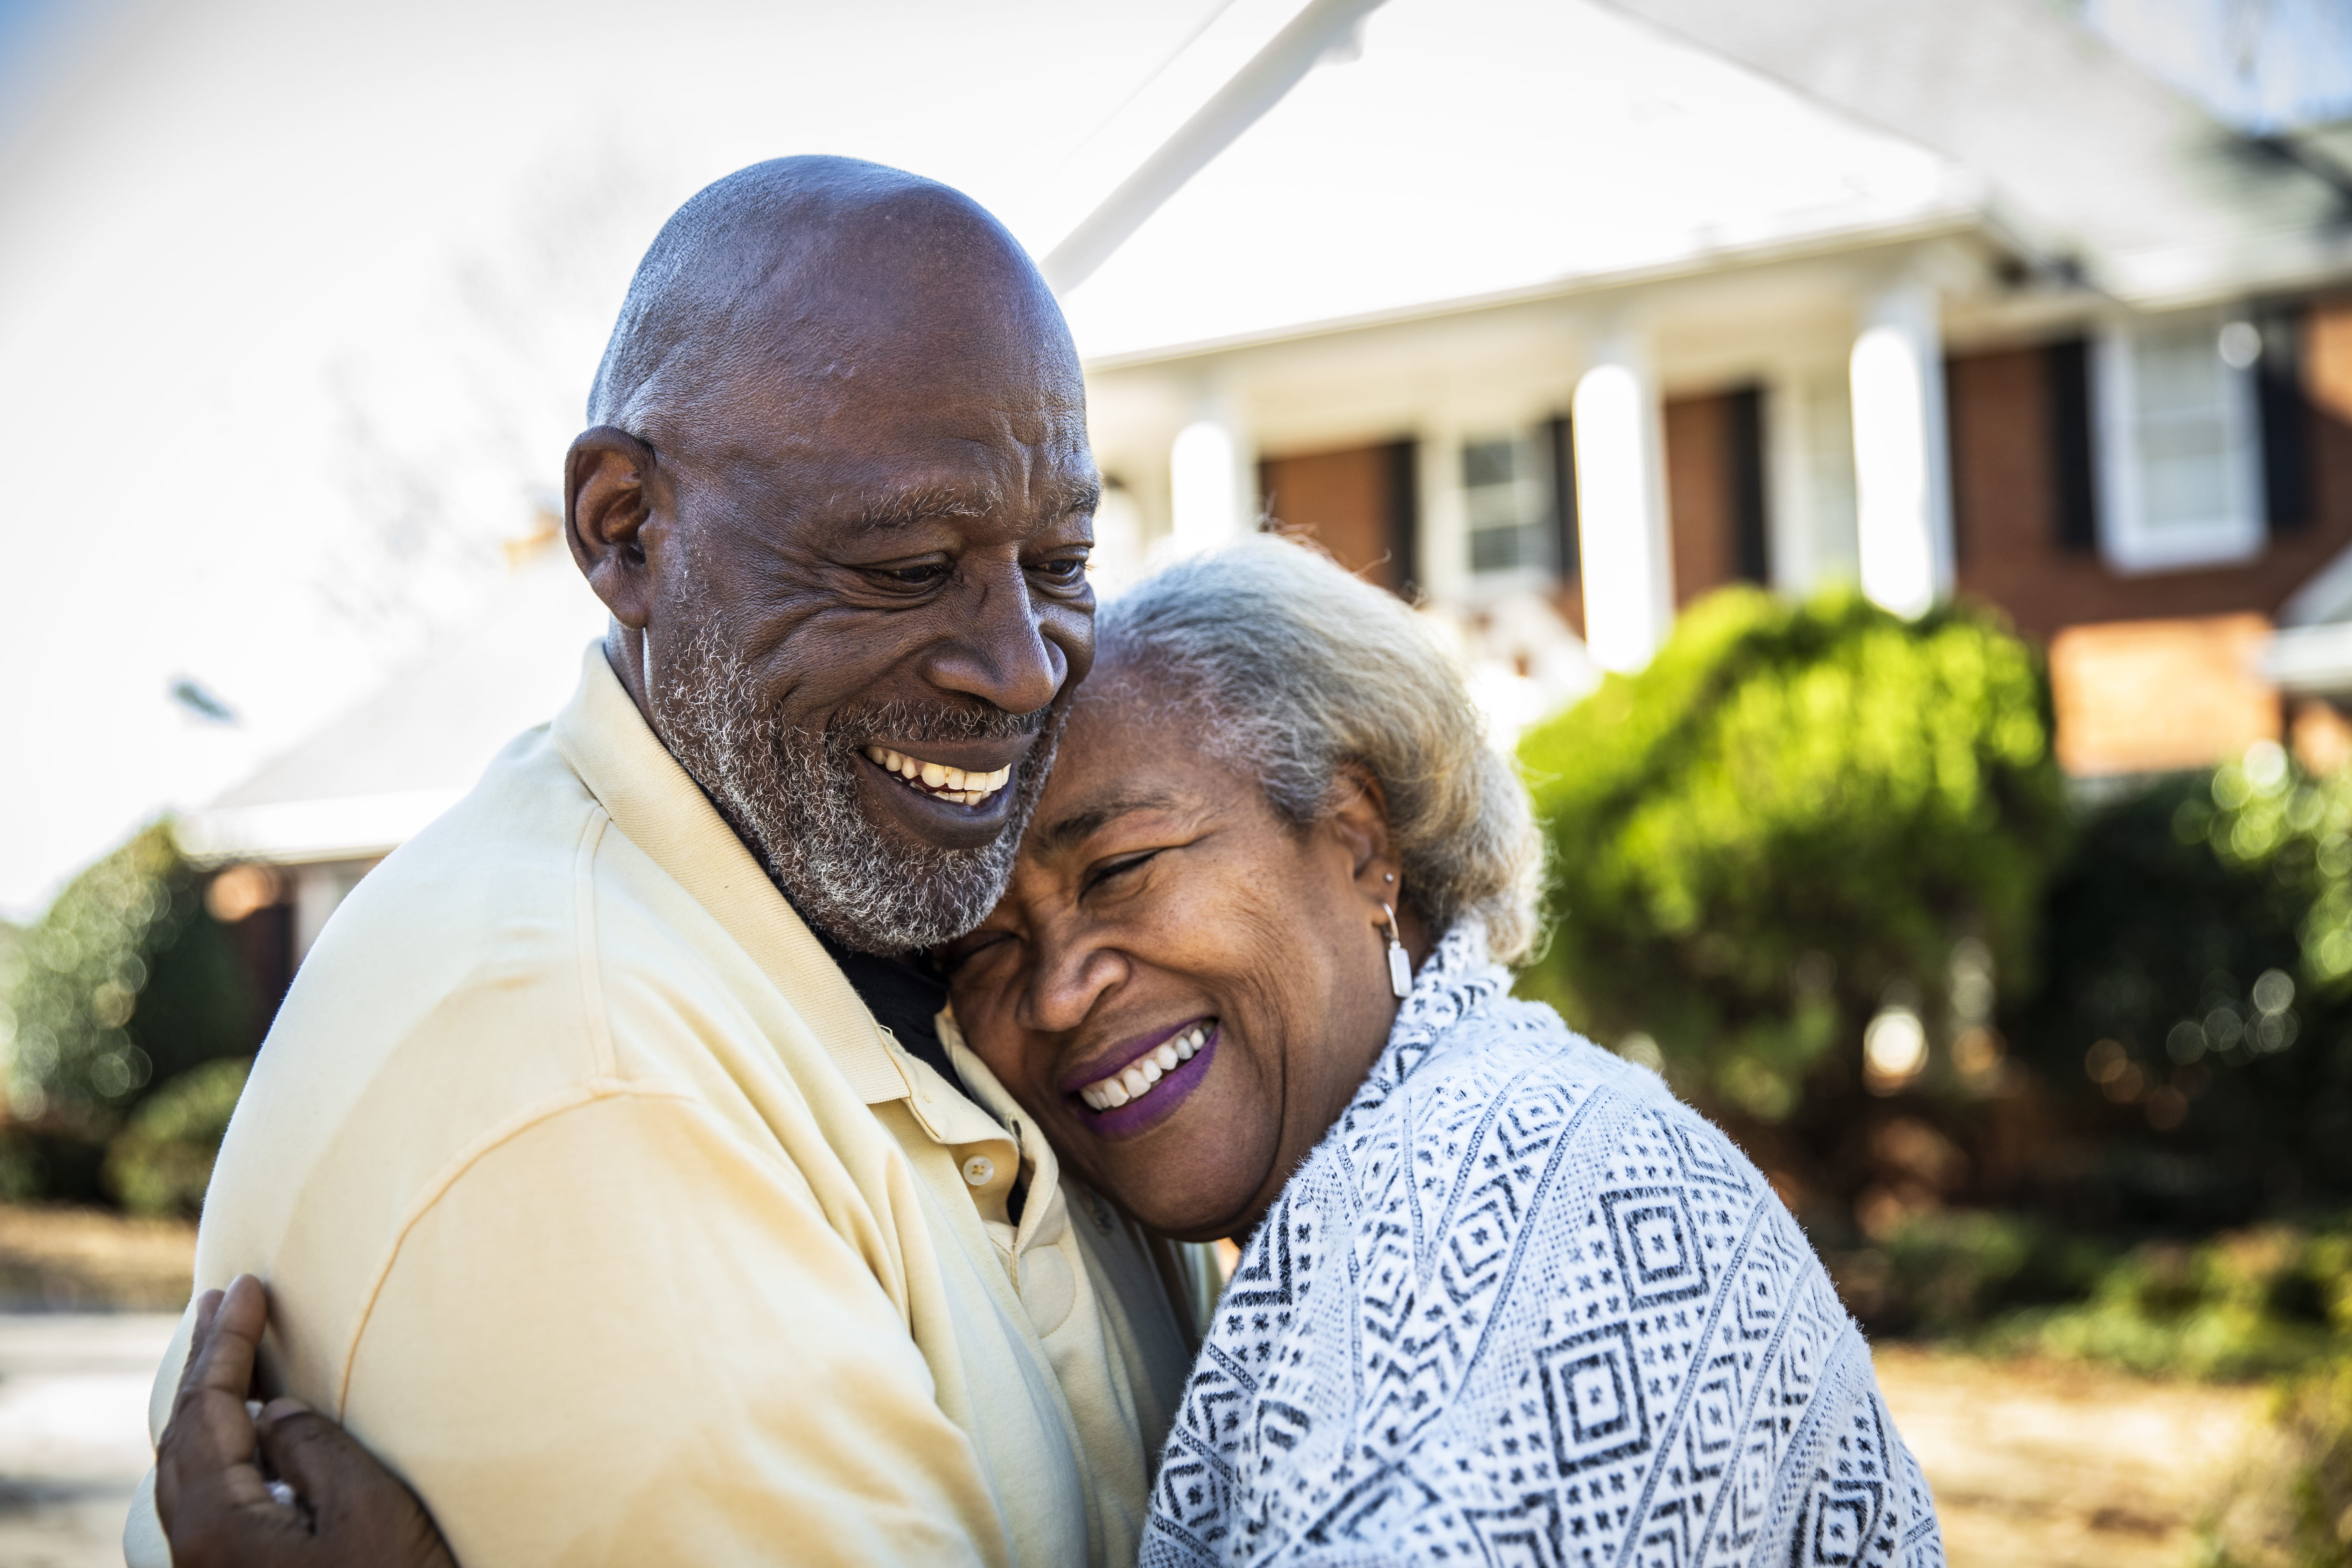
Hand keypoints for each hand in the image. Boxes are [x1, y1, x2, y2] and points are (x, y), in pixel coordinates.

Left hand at [155, 1274, 459, 1567]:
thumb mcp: (367, 1506)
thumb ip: (311, 1448)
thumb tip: (269, 1413)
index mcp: (218, 1526)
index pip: (207, 1409)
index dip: (227, 1341)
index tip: (246, 1286)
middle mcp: (196, 1551)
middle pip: (181, 1436)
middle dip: (203, 1363)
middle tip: (220, 1300)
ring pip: (186, 1469)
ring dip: (204, 1402)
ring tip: (221, 1351)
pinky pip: (204, 1495)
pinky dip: (214, 1444)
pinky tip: (236, 1431)